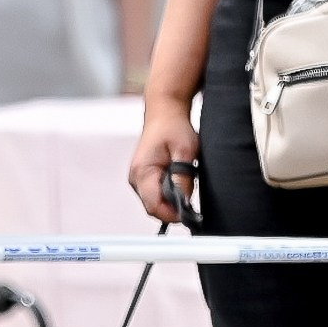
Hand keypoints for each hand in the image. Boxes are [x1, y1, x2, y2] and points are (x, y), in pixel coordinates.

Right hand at [129, 95, 199, 223]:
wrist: (164, 112)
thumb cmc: (174, 127)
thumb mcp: (185, 151)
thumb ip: (183, 178)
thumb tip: (183, 201)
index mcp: (142, 171)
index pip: (153, 206)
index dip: (172, 214)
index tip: (191, 214)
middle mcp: (135, 178)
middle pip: (153, 207)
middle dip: (173, 208)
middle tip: (193, 202)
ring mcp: (137, 178)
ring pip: (154, 202)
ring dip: (171, 200)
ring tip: (186, 185)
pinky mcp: (143, 177)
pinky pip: (155, 194)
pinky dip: (168, 194)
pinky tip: (179, 182)